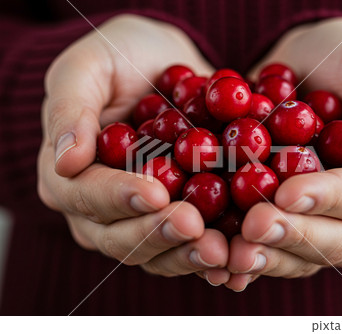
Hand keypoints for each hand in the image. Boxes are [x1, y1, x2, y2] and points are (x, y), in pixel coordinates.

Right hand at [38, 14, 229, 283]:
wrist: (162, 67)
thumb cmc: (120, 60)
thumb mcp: (88, 68)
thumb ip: (70, 109)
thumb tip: (65, 161)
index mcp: (70, 175)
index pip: (87, 195)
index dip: (118, 197)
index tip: (154, 192)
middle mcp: (100, 208)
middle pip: (121, 235)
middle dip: (158, 233)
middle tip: (193, 225)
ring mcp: (139, 219)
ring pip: (156, 251)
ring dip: (187, 254)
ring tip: (221, 251)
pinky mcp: (174, 219)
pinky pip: (187, 246)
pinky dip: (209, 254)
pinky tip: (235, 258)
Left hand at [225, 17, 341, 290]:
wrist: (299, 69)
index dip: (326, 199)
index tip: (286, 193)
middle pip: (334, 239)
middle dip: (292, 234)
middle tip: (253, 227)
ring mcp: (326, 226)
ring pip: (301, 255)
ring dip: (267, 256)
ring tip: (233, 253)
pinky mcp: (289, 226)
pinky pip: (272, 250)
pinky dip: (249, 257)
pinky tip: (223, 261)